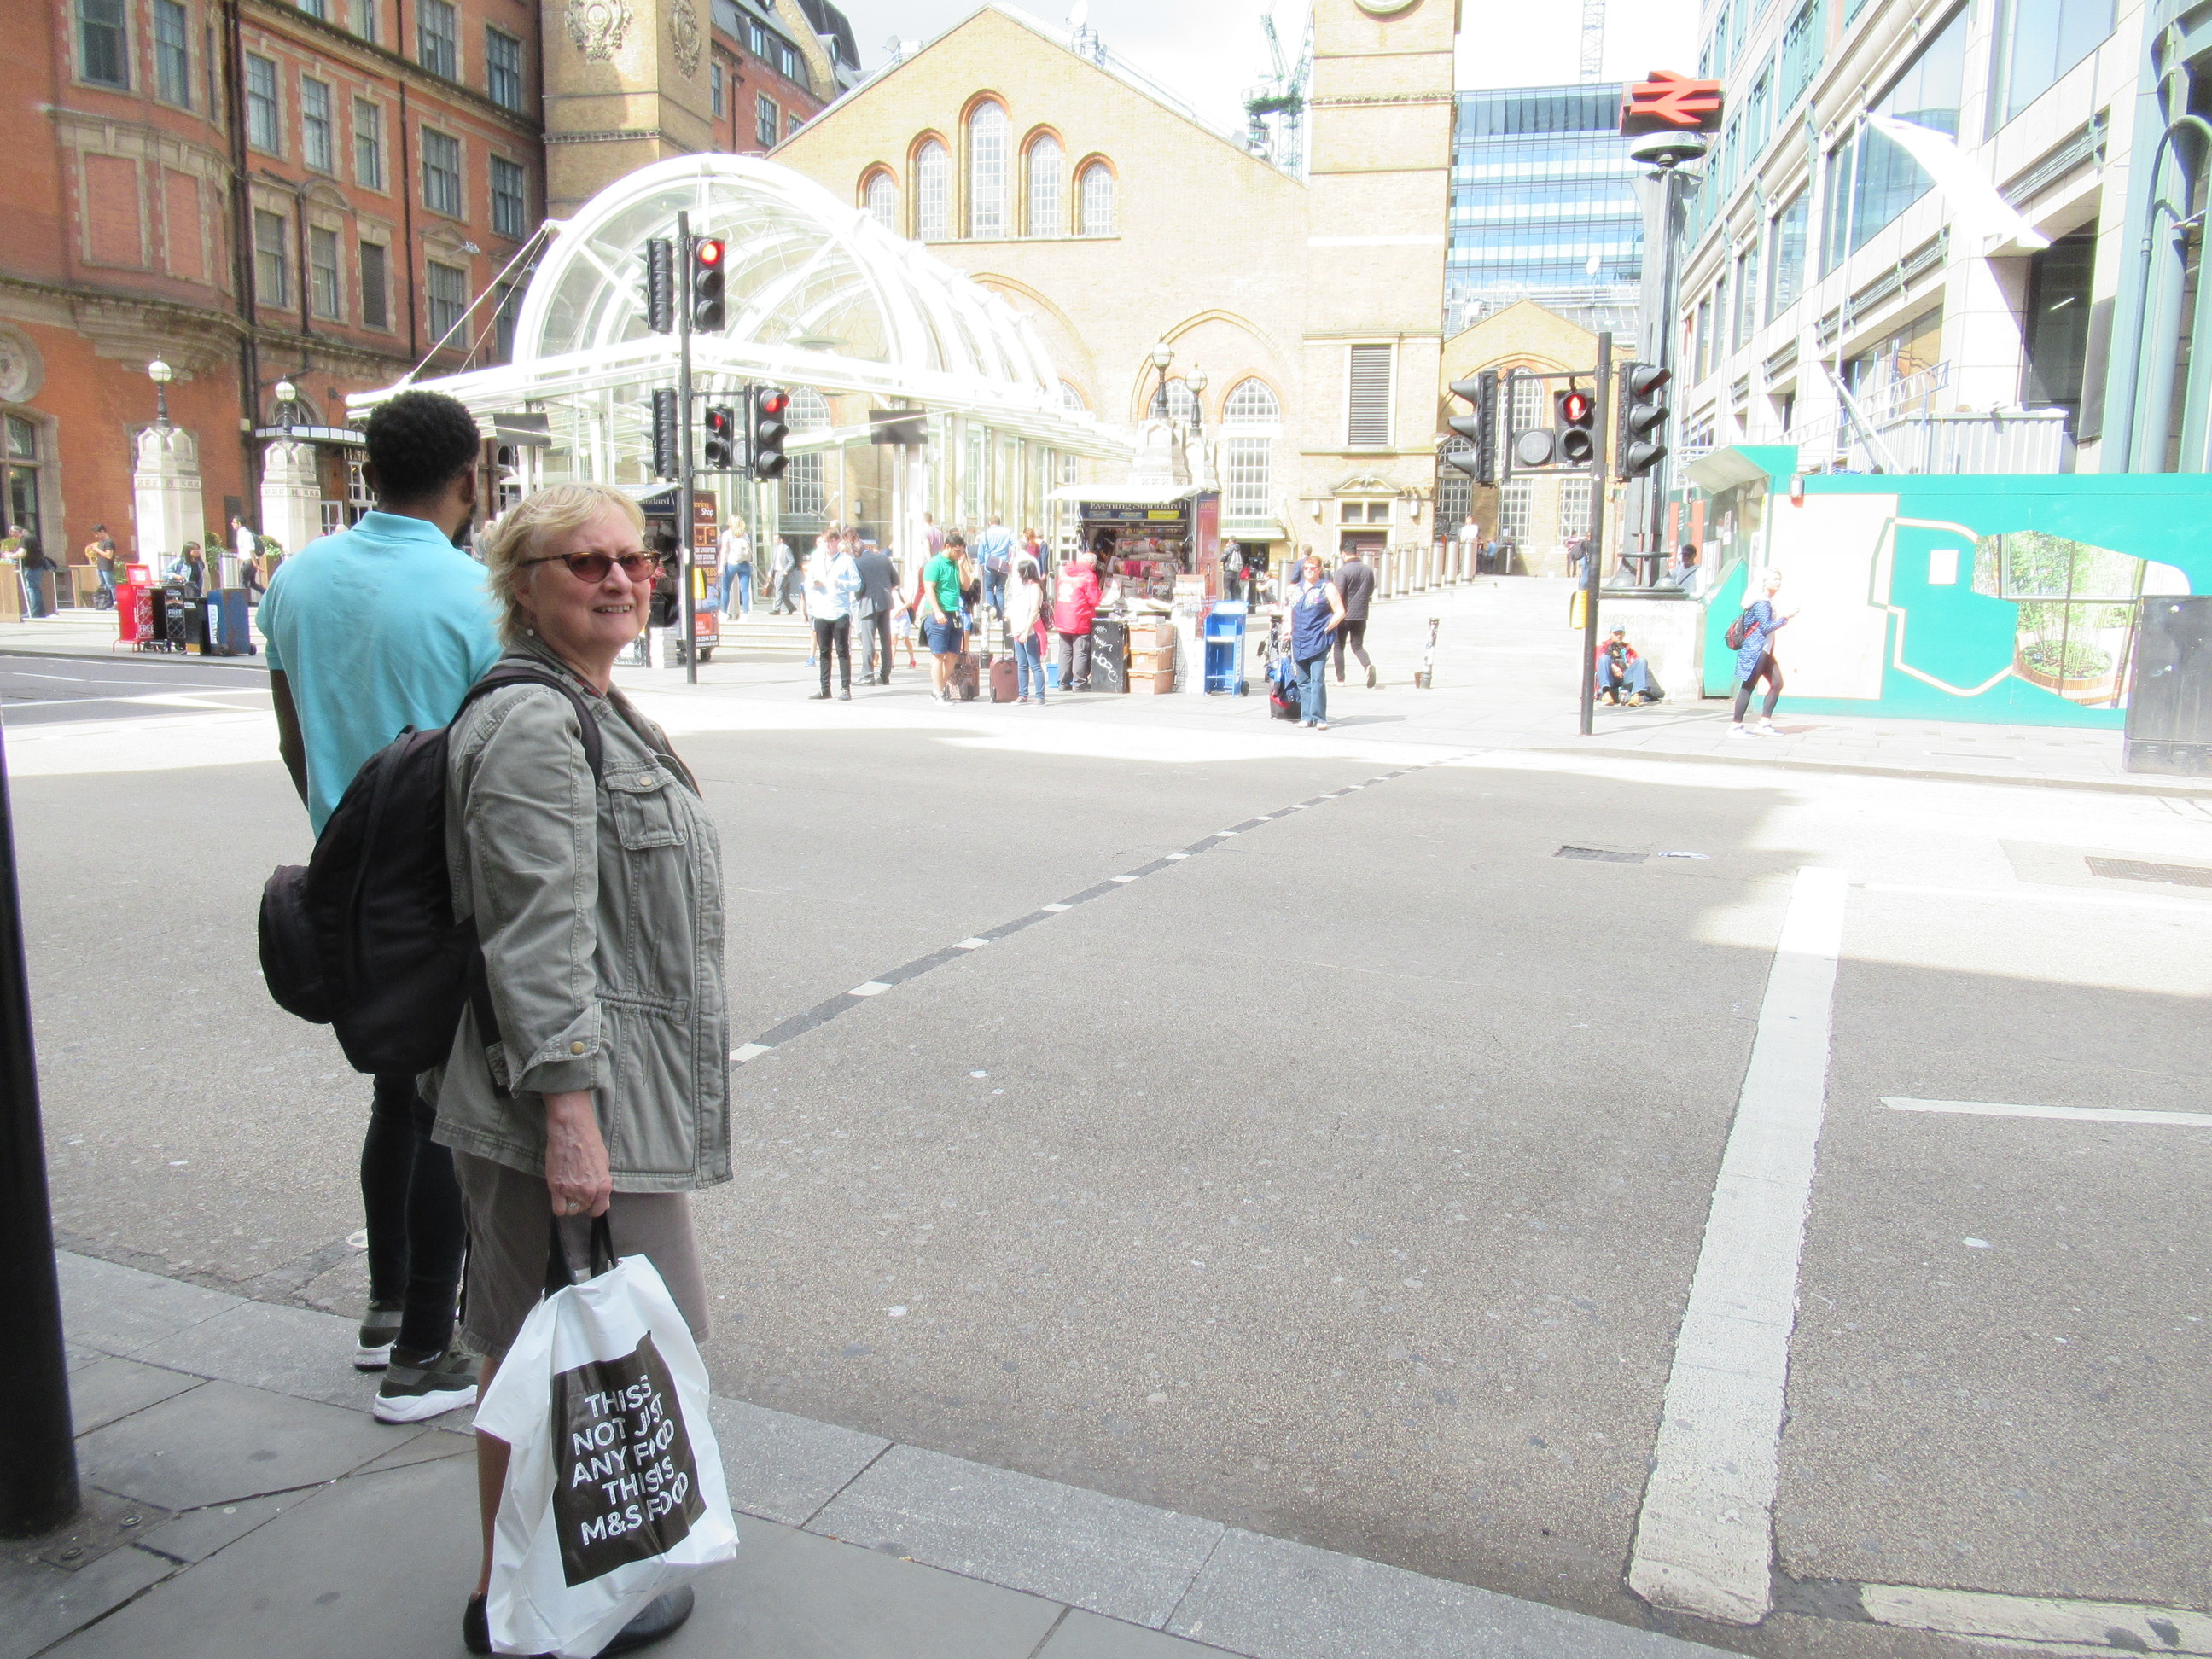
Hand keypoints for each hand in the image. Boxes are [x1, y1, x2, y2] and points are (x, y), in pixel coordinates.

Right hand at [543, 1091, 611, 1217]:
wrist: (572, 1130)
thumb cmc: (589, 1141)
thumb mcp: (604, 1163)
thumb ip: (603, 1183)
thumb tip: (602, 1198)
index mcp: (604, 1185)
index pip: (599, 1209)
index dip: (594, 1205)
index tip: (589, 1200)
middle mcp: (589, 1191)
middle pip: (584, 1209)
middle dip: (580, 1201)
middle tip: (576, 1187)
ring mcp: (572, 1190)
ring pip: (571, 1210)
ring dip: (569, 1202)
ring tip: (567, 1187)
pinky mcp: (556, 1188)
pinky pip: (558, 1210)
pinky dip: (559, 1205)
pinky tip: (559, 1194)